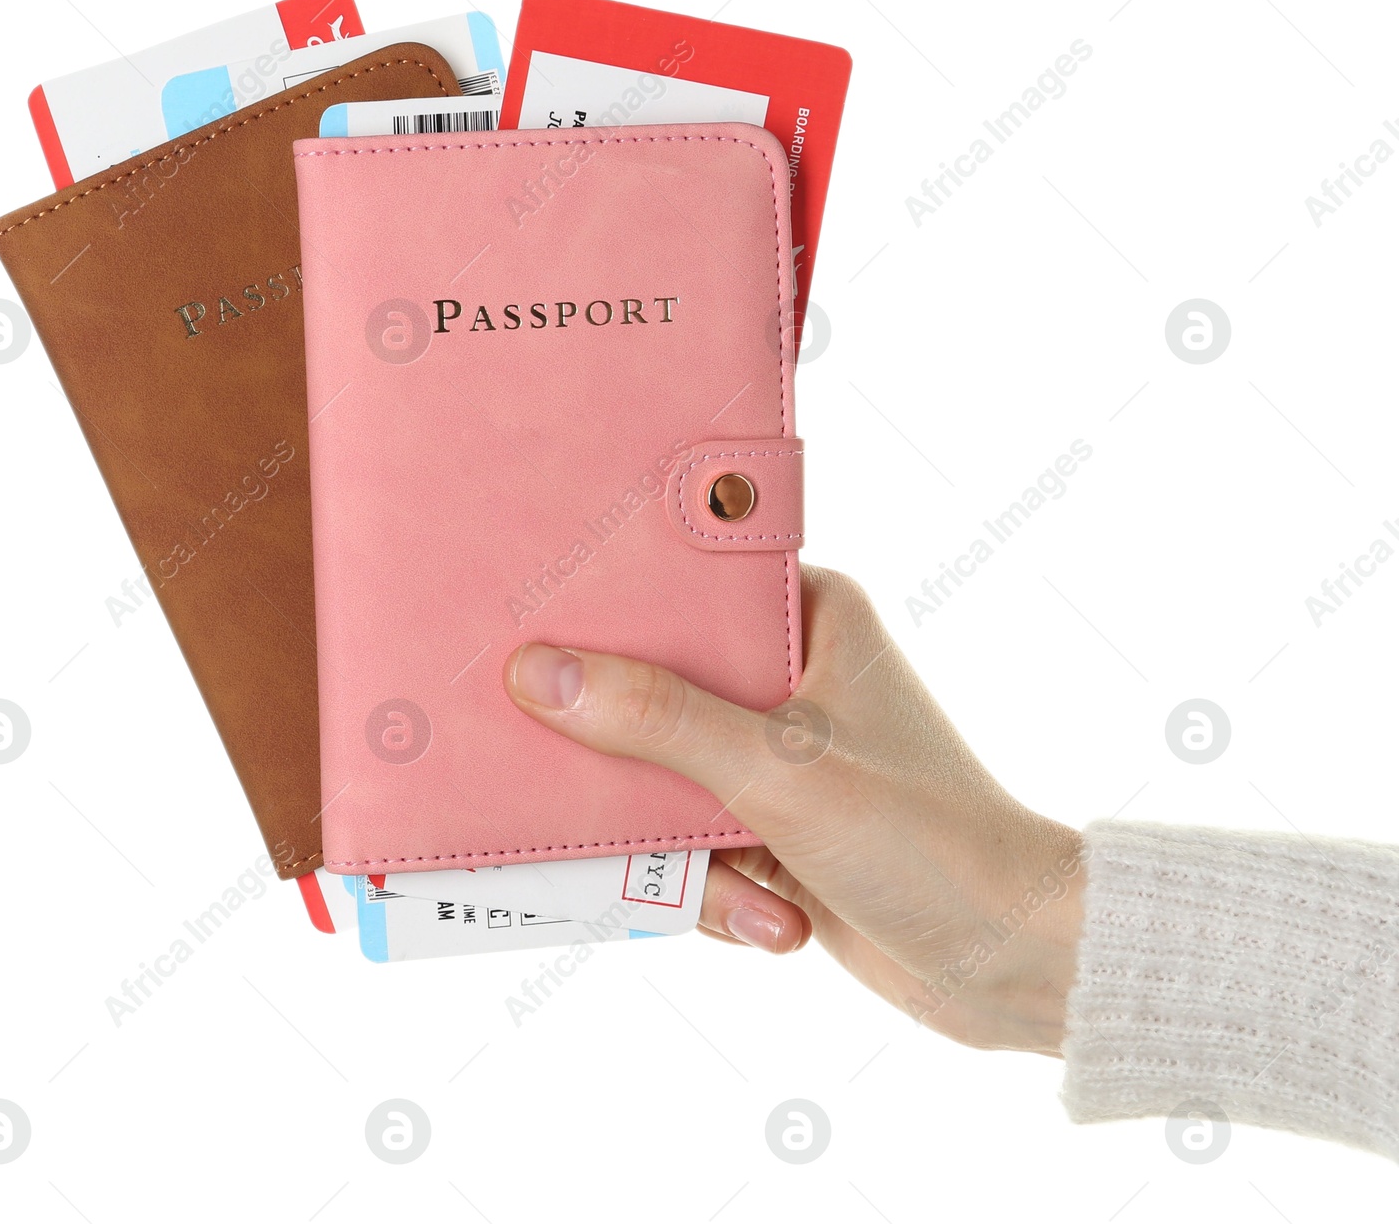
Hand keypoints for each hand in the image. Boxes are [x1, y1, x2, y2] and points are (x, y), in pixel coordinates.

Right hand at [502, 565, 1084, 1054]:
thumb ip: (659, 718)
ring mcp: (776, 758)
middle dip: (626, 759)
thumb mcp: (779, 770)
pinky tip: (776, 919)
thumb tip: (540, 672)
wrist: (1009, 961)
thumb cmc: (925, 838)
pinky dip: (718, 894)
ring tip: (752, 888)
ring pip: (661, 782)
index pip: (682, 584)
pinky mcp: (770, 829)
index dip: (607, 610)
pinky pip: (690, 848)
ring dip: (689, 856)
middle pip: (653, 691)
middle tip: (575, 776)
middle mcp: (788, 677)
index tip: (535, 631)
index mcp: (810, 616)